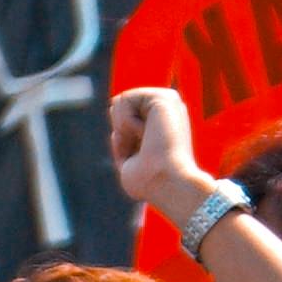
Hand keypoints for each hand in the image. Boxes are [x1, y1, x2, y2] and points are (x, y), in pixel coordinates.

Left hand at [109, 87, 216, 221]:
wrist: (168, 184)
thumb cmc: (150, 183)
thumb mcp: (128, 161)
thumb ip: (121, 138)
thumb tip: (114, 107)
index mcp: (161, 124)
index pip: (121, 121)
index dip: (122, 142)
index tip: (140, 157)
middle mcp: (166, 110)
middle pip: (118, 110)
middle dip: (121, 132)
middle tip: (142, 149)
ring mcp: (167, 102)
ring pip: (120, 103)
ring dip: (123, 128)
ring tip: (146, 141)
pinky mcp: (164, 97)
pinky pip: (124, 99)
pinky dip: (125, 122)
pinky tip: (145, 133)